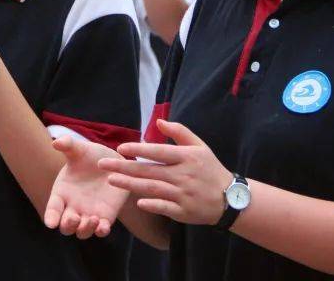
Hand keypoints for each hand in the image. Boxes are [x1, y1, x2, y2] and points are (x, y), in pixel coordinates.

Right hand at [44, 136, 129, 238]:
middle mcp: (74, 206)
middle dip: (68, 226)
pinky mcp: (106, 216)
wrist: (113, 162)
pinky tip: (103, 226)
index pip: (53, 209)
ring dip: (85, 229)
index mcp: (62, 192)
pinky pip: (102, 230)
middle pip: (66, 226)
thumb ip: (68, 145)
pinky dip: (101, 231)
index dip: (50, 217)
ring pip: (82, 232)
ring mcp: (89, 213)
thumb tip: (56, 142)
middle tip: (74, 218)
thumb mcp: (79, 149)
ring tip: (92, 219)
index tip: (50, 223)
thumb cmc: (90, 156)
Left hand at [99, 119, 232, 225]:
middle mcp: (184, 175)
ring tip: (111, 180)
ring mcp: (183, 194)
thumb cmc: (210, 169)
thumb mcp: (200, 146)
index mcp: (187, 157)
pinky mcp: (183, 211)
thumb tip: (158, 121)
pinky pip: (164, 208)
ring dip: (130, 184)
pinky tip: (137, 202)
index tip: (120, 148)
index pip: (158, 152)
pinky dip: (151, 205)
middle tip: (103, 164)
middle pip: (149, 170)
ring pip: (152, 188)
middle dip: (124, 167)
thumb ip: (179, 132)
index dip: (138, 150)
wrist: (230, 199)